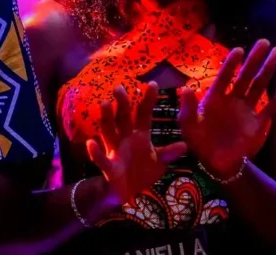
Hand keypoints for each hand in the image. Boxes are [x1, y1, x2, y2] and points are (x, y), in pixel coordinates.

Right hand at [86, 84, 186, 214]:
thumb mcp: (159, 162)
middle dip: (122, 103)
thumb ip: (168, 153)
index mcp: (139, 135)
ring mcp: (115, 150)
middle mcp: (125, 138)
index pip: (143, 114)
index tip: (152, 84)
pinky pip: (101, 158)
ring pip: (109, 131)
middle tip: (119, 88)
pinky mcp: (108, 167)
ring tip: (104, 104)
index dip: (147, 100)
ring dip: (106, 118)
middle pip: (123, 118)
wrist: (127, 192)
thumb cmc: (142, 171)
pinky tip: (90, 144)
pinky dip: (95, 152)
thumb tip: (185, 145)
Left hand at [179, 40, 275, 179]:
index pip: (224, 76)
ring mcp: (246, 111)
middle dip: (255, 59)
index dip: (231, 64)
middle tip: (265, 42)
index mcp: (214, 98)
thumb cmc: (198, 142)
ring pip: (259, 86)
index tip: (239, 50)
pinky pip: (270, 109)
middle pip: (245, 76)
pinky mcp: (258, 125)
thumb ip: (188, 108)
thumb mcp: (188, 125)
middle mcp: (232, 100)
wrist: (216, 163)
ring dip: (268, 70)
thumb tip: (185, 89)